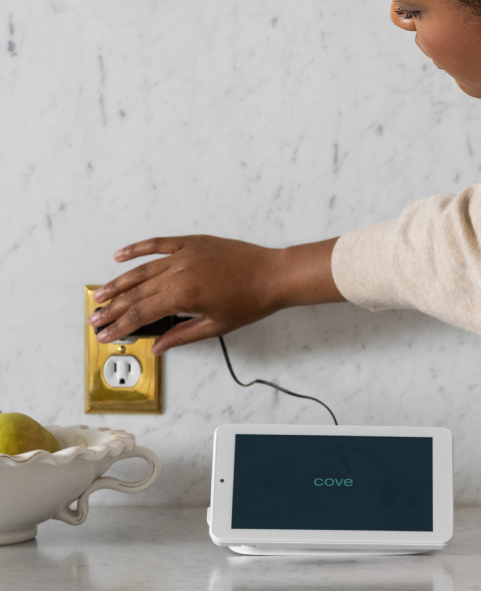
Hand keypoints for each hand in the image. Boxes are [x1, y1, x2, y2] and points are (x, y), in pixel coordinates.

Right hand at [88, 235, 340, 352]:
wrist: (274, 276)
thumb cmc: (251, 302)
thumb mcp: (216, 326)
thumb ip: (182, 336)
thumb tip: (157, 347)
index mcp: (183, 297)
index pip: (142, 314)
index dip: (121, 326)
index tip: (105, 334)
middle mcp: (179, 273)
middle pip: (137, 293)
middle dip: (114, 308)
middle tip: (96, 319)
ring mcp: (184, 255)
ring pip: (142, 270)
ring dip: (118, 283)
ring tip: (101, 295)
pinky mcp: (192, 243)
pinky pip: (159, 243)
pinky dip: (137, 248)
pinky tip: (120, 256)